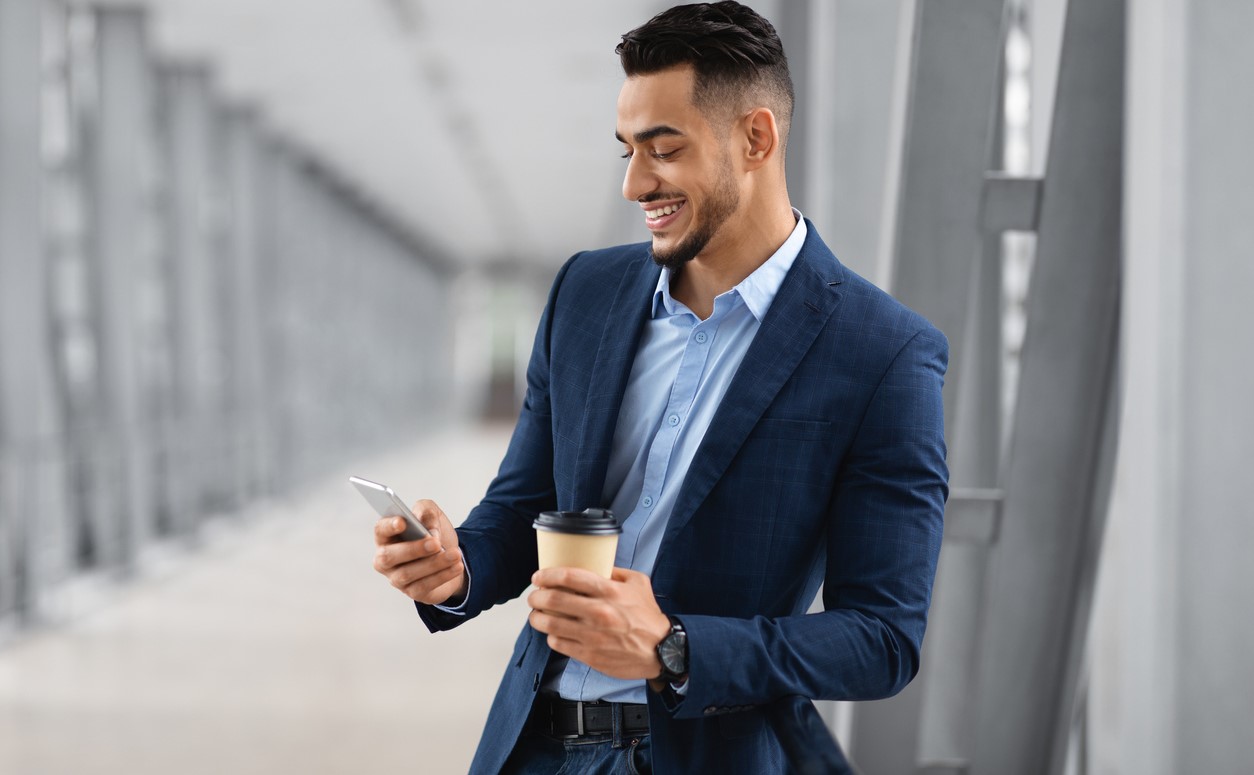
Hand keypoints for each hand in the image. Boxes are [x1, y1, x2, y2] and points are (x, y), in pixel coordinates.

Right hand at [372, 500, 466, 605]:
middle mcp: (385, 559)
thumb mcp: (432, 515)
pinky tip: (457, 566)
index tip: (402, 522)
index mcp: (387, 536)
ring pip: (408, 574)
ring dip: (434, 564)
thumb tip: (429, 531)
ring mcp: (396, 578)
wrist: (451, 556)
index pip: (380, 530)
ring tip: (455, 554)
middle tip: (436, 543)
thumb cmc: (433, 533)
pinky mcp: (412, 592)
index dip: (389, 526)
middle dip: (413, 549)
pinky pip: (423, 586)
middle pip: (389, 556)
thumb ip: (426, 512)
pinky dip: (442, 576)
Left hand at [527, 567, 670, 680]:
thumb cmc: (648, 616)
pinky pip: (559, 644)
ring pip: (551, 624)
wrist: (662, 650)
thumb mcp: (638, 583)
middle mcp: (599, 612)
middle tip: (534, 596)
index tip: (538, 577)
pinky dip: (551, 636)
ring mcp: (593, 635)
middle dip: (537, 596)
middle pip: (554, 599)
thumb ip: (615, 572)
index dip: (548, 575)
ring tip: (536, 615)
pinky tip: (553, 632)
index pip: (569, 577)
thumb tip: (595, 564)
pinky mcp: (590, 655)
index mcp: (610, 591)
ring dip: (537, 618)